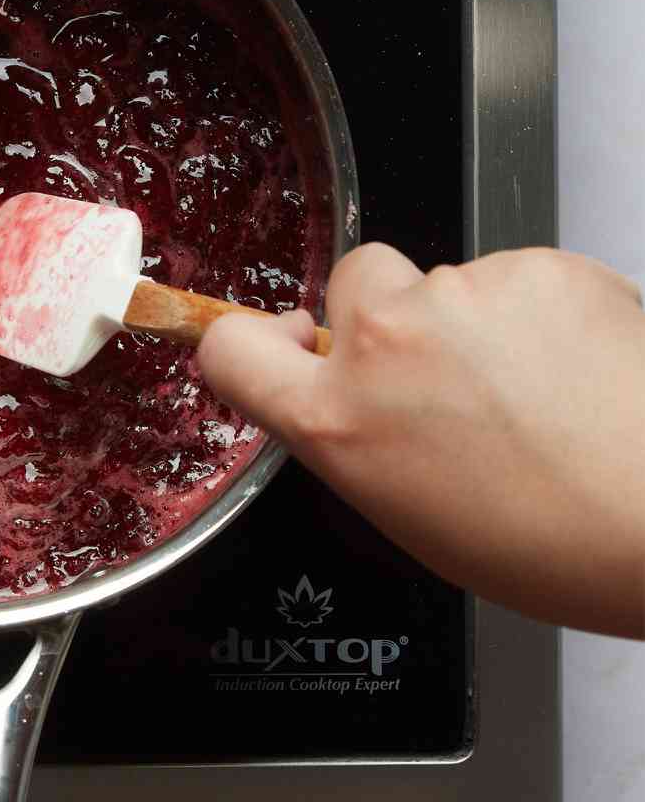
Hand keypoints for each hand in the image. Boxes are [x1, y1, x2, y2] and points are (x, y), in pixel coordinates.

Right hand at [198, 243, 644, 636]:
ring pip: (445, 282)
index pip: (232, 348)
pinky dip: (542, 311)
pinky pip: (516, 276)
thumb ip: (364, 441)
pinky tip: (578, 368)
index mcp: (341, 422)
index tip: (280, 341)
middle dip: (389, 314)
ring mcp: (459, 293)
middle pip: (353, 283)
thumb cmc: (567, 546)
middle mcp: (386, 342)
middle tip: (452, 377)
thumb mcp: (421, 521)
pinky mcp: (532, 265)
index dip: (252, 341)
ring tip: (543, 392)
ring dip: (478, 321)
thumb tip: (363, 408)